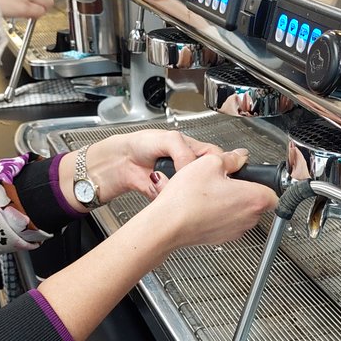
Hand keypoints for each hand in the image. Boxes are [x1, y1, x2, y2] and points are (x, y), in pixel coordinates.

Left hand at [81, 129, 222, 203]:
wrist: (122, 161)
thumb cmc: (143, 144)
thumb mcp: (170, 139)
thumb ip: (186, 152)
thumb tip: (193, 170)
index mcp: (196, 150)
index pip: (218, 158)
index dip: (218, 165)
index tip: (212, 170)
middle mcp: (191, 167)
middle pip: (207, 178)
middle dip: (198, 181)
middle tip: (187, 177)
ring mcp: (181, 183)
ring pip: (193, 193)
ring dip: (182, 190)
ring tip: (170, 181)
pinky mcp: (171, 196)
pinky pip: (178, 202)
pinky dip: (170, 198)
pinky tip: (162, 189)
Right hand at [144, 149, 278, 248]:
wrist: (168, 225)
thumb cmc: (187, 198)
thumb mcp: (209, 163)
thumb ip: (230, 158)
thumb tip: (239, 157)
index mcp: (253, 199)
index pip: (275, 192)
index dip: (265, 182)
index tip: (255, 177)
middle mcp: (249, 218)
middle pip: (258, 201)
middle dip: (246, 190)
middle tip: (227, 181)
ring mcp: (235, 231)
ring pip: (242, 212)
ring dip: (232, 202)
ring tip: (212, 192)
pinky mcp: (222, 238)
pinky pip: (228, 222)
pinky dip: (220, 214)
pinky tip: (203, 205)